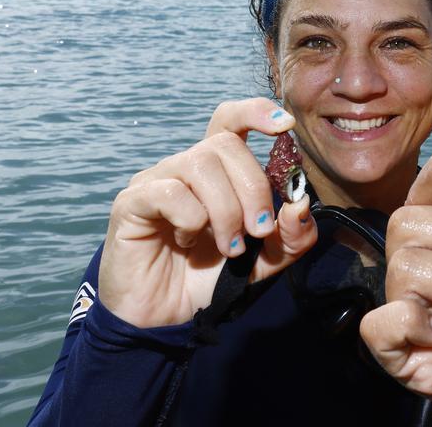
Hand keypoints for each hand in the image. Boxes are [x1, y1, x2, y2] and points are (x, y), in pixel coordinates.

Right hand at [98, 98, 317, 327]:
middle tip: (257, 231)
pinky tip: (187, 242)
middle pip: (225, 145)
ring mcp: (156, 181)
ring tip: (229, 246)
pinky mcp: (131, 202)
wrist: (167, 318)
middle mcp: (185, 167)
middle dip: (254, 188)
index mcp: (218, 171)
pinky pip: (169, 192)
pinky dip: (191, 219)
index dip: (257, 112)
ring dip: (225, 209)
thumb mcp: (266, 260)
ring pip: (200, 164)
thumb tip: (300, 205)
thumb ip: (292, 235)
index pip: (231, 119)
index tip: (286, 126)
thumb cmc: (211, 278)